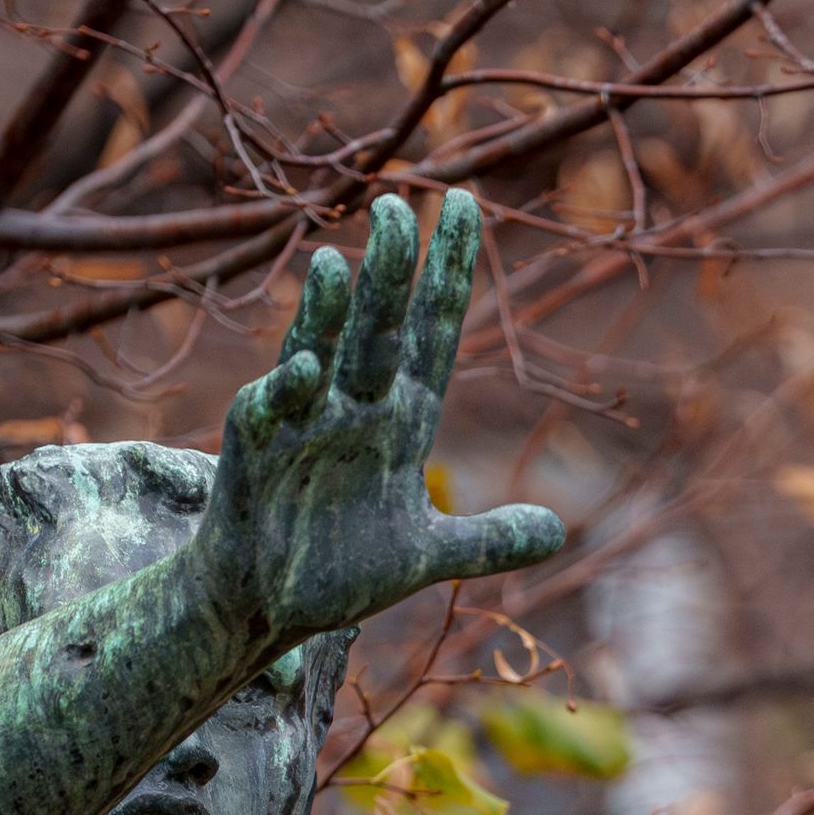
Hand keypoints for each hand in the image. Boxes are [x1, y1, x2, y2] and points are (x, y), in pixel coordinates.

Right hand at [190, 191, 565, 649]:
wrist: (263, 610)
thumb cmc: (334, 571)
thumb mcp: (425, 557)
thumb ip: (489, 541)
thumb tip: (558, 531)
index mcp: (400, 419)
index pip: (432, 331)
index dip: (449, 271)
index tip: (464, 204)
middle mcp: (353, 407)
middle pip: (379, 327)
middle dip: (389, 270)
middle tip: (398, 204)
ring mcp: (302, 425)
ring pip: (318, 352)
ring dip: (327, 313)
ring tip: (336, 265)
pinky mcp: (255, 454)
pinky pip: (269, 411)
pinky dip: (286, 389)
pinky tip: (306, 369)